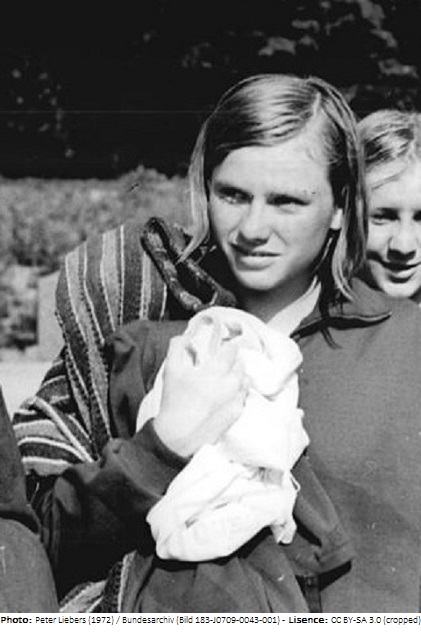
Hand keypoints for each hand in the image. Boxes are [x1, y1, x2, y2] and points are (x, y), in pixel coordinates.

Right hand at [154, 334, 248, 456]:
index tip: (222, 348)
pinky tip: (226, 395)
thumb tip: (186, 336)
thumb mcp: (170, 370)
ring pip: (245, 380)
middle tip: (221, 364)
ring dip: (238, 376)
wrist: (178, 436)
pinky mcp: (237, 413)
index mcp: (216, 370)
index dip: (227, 346)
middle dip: (232, 361)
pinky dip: (238, 393)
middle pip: (241, 364)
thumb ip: (177, 347)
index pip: (232, 349)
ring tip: (225, 379)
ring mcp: (236, 399)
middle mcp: (230, 384)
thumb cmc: (174, 402)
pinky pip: (244, 396)